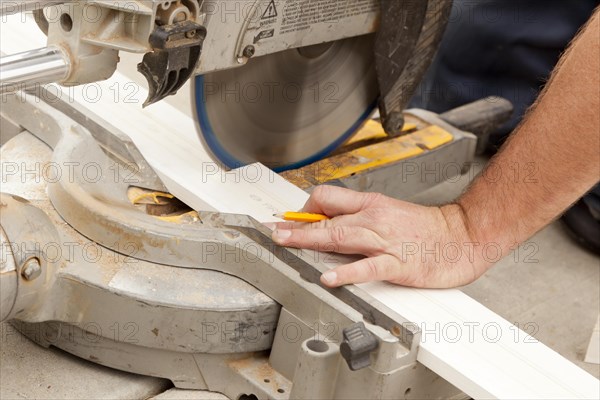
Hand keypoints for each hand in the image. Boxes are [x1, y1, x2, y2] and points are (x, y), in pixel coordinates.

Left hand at [270, 186, 488, 287]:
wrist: (461, 236)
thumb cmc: (426, 228)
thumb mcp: (388, 213)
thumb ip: (360, 218)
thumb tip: (329, 223)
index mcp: (371, 204)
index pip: (328, 198)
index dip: (305, 209)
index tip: (291, 221)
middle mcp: (373, 218)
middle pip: (326, 217)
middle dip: (296, 226)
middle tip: (275, 233)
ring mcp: (384, 240)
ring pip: (339, 236)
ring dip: (309, 240)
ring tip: (287, 245)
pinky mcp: (397, 263)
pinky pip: (366, 266)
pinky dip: (346, 273)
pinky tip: (329, 278)